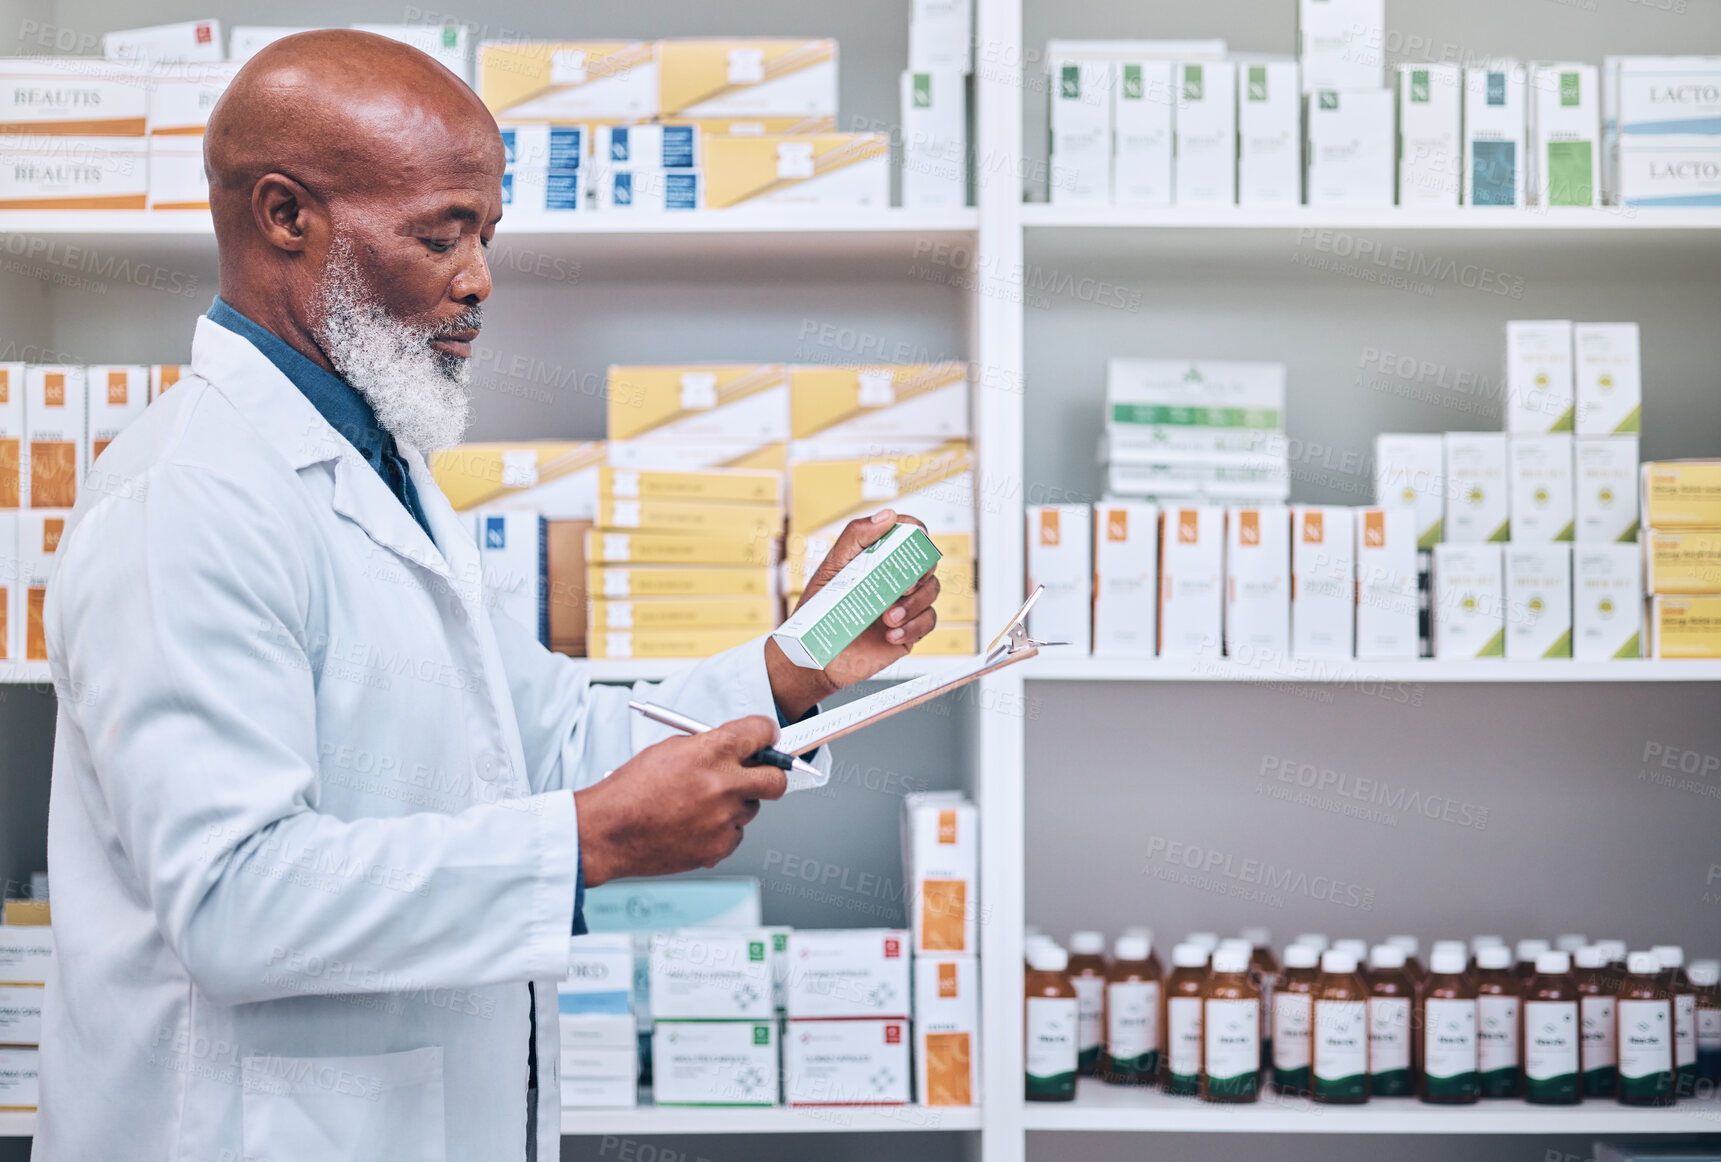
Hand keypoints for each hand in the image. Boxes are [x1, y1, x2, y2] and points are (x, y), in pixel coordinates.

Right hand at [573, 715, 785, 886]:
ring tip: (699, 805)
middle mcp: (723, 784)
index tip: (764, 739)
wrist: (609, 831)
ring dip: (735, 804)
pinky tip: (693, 825)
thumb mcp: (669, 750)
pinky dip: (721, 829)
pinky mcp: (719, 846)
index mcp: (711, 751)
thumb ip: (708, 745)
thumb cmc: (631, 791)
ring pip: (751, 808)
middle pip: (776, 778)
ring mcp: (724, 818)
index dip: (764, 734)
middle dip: (770, 774)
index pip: (763, 731)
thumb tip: (735, 748)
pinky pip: (735, 834)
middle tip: (757, 775)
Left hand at [766, 509, 941, 718]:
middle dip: (919, 572)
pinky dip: (914, 626)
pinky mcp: (909, 630)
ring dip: (914, 604)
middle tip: (901, 587)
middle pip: (927, 562)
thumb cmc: (820, 611)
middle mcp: (895, 578)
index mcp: (878, 558)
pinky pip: (928, 621)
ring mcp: (904, 604)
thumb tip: (887, 516)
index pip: (908, 534)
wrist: (816, 656)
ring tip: (887, 618)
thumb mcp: (832, 568)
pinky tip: (892, 634)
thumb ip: (856, 537)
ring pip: (932, 591)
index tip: (914, 539)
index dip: (916, 533)